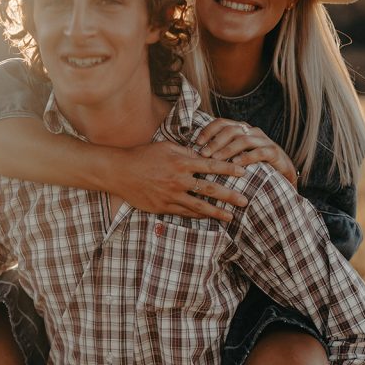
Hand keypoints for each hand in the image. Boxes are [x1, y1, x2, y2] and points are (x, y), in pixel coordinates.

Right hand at [113, 141, 249, 222]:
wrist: (119, 172)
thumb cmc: (143, 156)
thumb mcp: (166, 147)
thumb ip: (186, 152)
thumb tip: (202, 155)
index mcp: (181, 163)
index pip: (211, 165)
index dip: (229, 168)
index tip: (243, 172)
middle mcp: (179, 180)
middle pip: (210, 189)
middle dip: (229, 196)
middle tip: (245, 200)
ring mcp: (171, 196)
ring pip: (199, 206)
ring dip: (216, 212)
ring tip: (230, 217)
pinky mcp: (163, 207)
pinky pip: (184, 213)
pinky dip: (198, 215)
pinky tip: (208, 217)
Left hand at [197, 118, 297, 186]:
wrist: (283, 173)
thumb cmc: (254, 165)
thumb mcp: (236, 155)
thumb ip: (221, 151)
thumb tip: (197, 153)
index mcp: (241, 129)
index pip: (222, 123)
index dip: (208, 130)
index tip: (197, 143)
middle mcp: (252, 131)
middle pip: (231, 130)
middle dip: (215, 141)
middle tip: (203, 153)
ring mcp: (264, 141)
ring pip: (243, 140)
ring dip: (227, 149)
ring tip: (215, 159)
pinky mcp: (274, 152)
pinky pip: (259, 152)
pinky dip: (247, 157)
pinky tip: (236, 164)